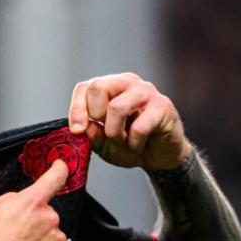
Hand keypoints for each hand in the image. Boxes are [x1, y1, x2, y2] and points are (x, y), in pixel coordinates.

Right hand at [0, 160, 70, 240]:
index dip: (60, 169)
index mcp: (31, 202)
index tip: (62, 166)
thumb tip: (20, 200)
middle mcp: (49, 219)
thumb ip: (10, 199)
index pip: (54, 178)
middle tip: (16, 237)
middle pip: (47, 214)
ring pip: (51, 235)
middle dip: (35, 222)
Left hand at [68, 72, 191, 169]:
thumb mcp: (104, 144)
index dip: (77, 109)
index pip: (85, 88)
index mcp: (110, 87)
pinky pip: (139, 127)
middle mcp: (127, 83)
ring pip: (116, 107)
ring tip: (124, 143)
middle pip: (97, 87)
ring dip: (115, 133)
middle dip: (96, 116)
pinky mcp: (163, 106)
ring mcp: (146, 91)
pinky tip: (139, 146)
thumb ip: (92, 135)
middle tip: (107, 133)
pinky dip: (134, 144)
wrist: (160, 157)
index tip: (77, 131)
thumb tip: (82, 127)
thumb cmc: (130, 145)